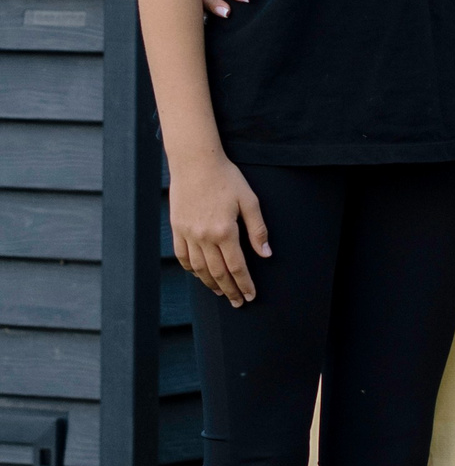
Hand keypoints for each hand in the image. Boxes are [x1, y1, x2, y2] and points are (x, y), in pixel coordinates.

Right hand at [170, 152, 267, 306]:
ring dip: (210, 283)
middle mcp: (203, 236)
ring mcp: (187, 233)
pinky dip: (191, 269)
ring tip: (220, 293)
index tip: (250, 296)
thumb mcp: (249, 201)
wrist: (195, 163)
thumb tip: (266, 254)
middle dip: (229, 289)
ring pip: (199, 267)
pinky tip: (200, 275)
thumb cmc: (227, 179)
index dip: (244, 284)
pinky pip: (182, 255)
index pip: (237, 266)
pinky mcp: (176, 228)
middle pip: (217, 272)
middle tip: (237, 302)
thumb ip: (258, 230)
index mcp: (224, 231)